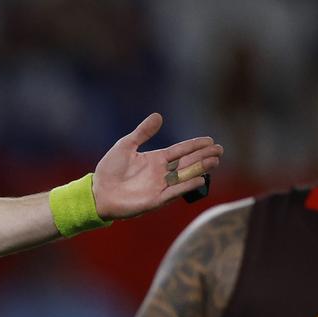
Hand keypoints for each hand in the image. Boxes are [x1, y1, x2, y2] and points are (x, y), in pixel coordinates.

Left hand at [92, 113, 222, 219]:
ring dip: (200, 169)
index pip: (180, 150)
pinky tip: (200, 179)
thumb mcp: (125, 145)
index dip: (195, 145)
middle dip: (203, 156)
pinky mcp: (156, 200)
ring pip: (185, 176)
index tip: (210, 140)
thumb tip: (158, 116)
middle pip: (188, 162)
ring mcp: (160, 186)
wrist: (98, 192)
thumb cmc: (109, 170)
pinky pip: (175, 192)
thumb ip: (143, 132)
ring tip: (215, 161)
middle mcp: (161, 172)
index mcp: (156, 159)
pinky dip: (187, 185)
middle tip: (219, 150)